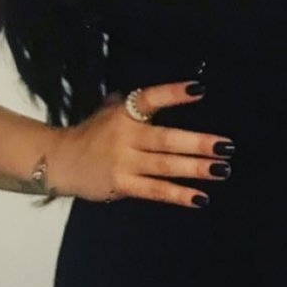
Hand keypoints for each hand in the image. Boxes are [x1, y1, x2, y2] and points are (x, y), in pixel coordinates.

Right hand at [44, 79, 235, 207]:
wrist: (60, 161)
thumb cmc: (93, 133)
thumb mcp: (110, 109)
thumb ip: (136, 102)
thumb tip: (170, 90)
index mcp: (123, 113)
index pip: (150, 99)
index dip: (173, 94)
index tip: (199, 89)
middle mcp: (125, 136)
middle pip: (166, 139)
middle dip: (198, 143)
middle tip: (227, 146)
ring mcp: (124, 162)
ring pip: (164, 166)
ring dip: (195, 168)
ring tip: (221, 169)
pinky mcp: (122, 185)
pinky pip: (155, 191)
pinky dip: (178, 195)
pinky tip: (201, 197)